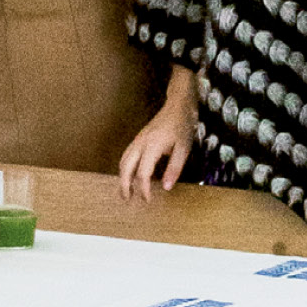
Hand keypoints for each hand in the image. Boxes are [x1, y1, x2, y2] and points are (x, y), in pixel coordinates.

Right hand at [118, 83, 196, 198]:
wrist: (177, 106)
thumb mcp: (184, 148)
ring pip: (123, 160)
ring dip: (122, 177)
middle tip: (127, 200)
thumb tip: (166, 188)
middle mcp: (140, 143)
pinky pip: (126, 155)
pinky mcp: (138, 139)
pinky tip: (129, 176)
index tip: (148, 201)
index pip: (142, 173)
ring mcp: (137, 140)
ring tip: (126, 191)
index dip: (144, 189)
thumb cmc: (182, 126)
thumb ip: (174, 168)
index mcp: (152, 146)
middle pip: (125, 167)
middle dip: (124, 185)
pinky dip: (124, 168)